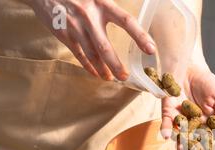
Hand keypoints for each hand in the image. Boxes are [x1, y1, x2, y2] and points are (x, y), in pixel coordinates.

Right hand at [24, 0, 155, 79]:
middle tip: (124, 77)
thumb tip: (130, 22)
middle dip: (116, 65)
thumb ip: (111, 8)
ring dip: (102, 69)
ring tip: (111, 78)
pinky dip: (88, 66)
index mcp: (102, 3)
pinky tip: (96, 73)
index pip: (126, 21)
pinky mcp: (63, 34)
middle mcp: (89, 16)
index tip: (151, 50)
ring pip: (92, 54)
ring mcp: (75, 27)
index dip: (140, 36)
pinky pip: (78, 54)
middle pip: (105, 47)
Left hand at [160, 65, 214, 149]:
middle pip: (199, 149)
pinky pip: (166, 122)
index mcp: (210, 128)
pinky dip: (166, 128)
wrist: (190, 66)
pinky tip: (167, 136)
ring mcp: (181, 122)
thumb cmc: (208, 84)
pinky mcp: (168, 112)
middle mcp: (195, 128)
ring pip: (182, 140)